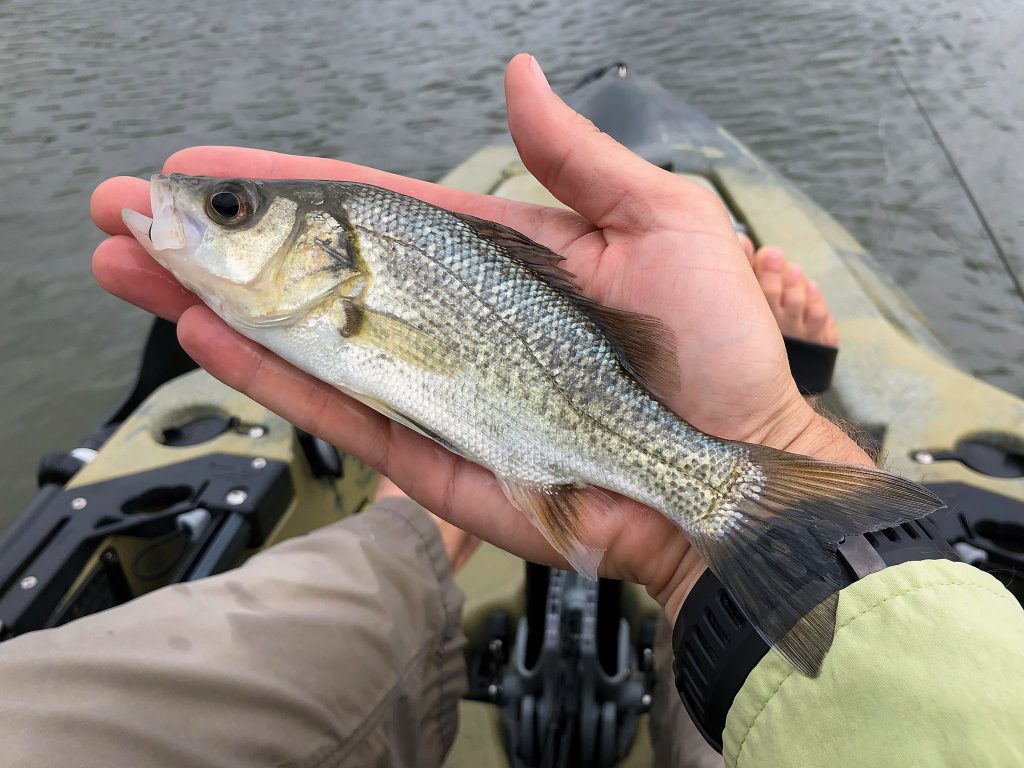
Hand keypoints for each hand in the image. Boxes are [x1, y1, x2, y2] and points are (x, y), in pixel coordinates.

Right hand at [90, 54, 870, 619]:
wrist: (727, 469)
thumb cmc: (714, 347)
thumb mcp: (659, 223)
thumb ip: (575, 158)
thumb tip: (520, 77)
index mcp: (494, 260)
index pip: (372, 211)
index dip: (293, 185)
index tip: (217, 163)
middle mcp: (450, 322)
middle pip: (316, 276)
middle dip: (222, 244)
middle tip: (134, 214)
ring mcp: (434, 390)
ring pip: (309, 346)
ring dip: (218, 308)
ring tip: (138, 269)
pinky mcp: (432, 456)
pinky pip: (343, 414)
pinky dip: (273, 380)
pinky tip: (210, 339)